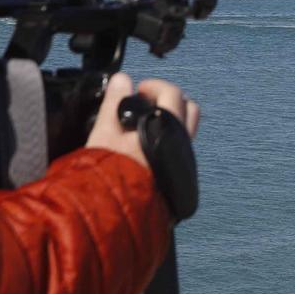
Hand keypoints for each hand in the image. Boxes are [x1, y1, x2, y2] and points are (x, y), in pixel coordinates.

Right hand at [86, 72, 200, 172]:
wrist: (117, 214)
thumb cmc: (110, 173)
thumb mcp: (105, 132)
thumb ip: (114, 102)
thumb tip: (122, 79)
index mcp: (168, 127)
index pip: (172, 93)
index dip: (154, 86)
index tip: (139, 90)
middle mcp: (182, 143)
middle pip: (189, 110)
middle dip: (170, 100)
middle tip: (147, 103)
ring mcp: (183, 161)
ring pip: (186, 131)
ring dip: (170, 121)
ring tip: (144, 125)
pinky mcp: (180, 177)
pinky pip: (180, 150)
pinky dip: (168, 140)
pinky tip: (146, 147)